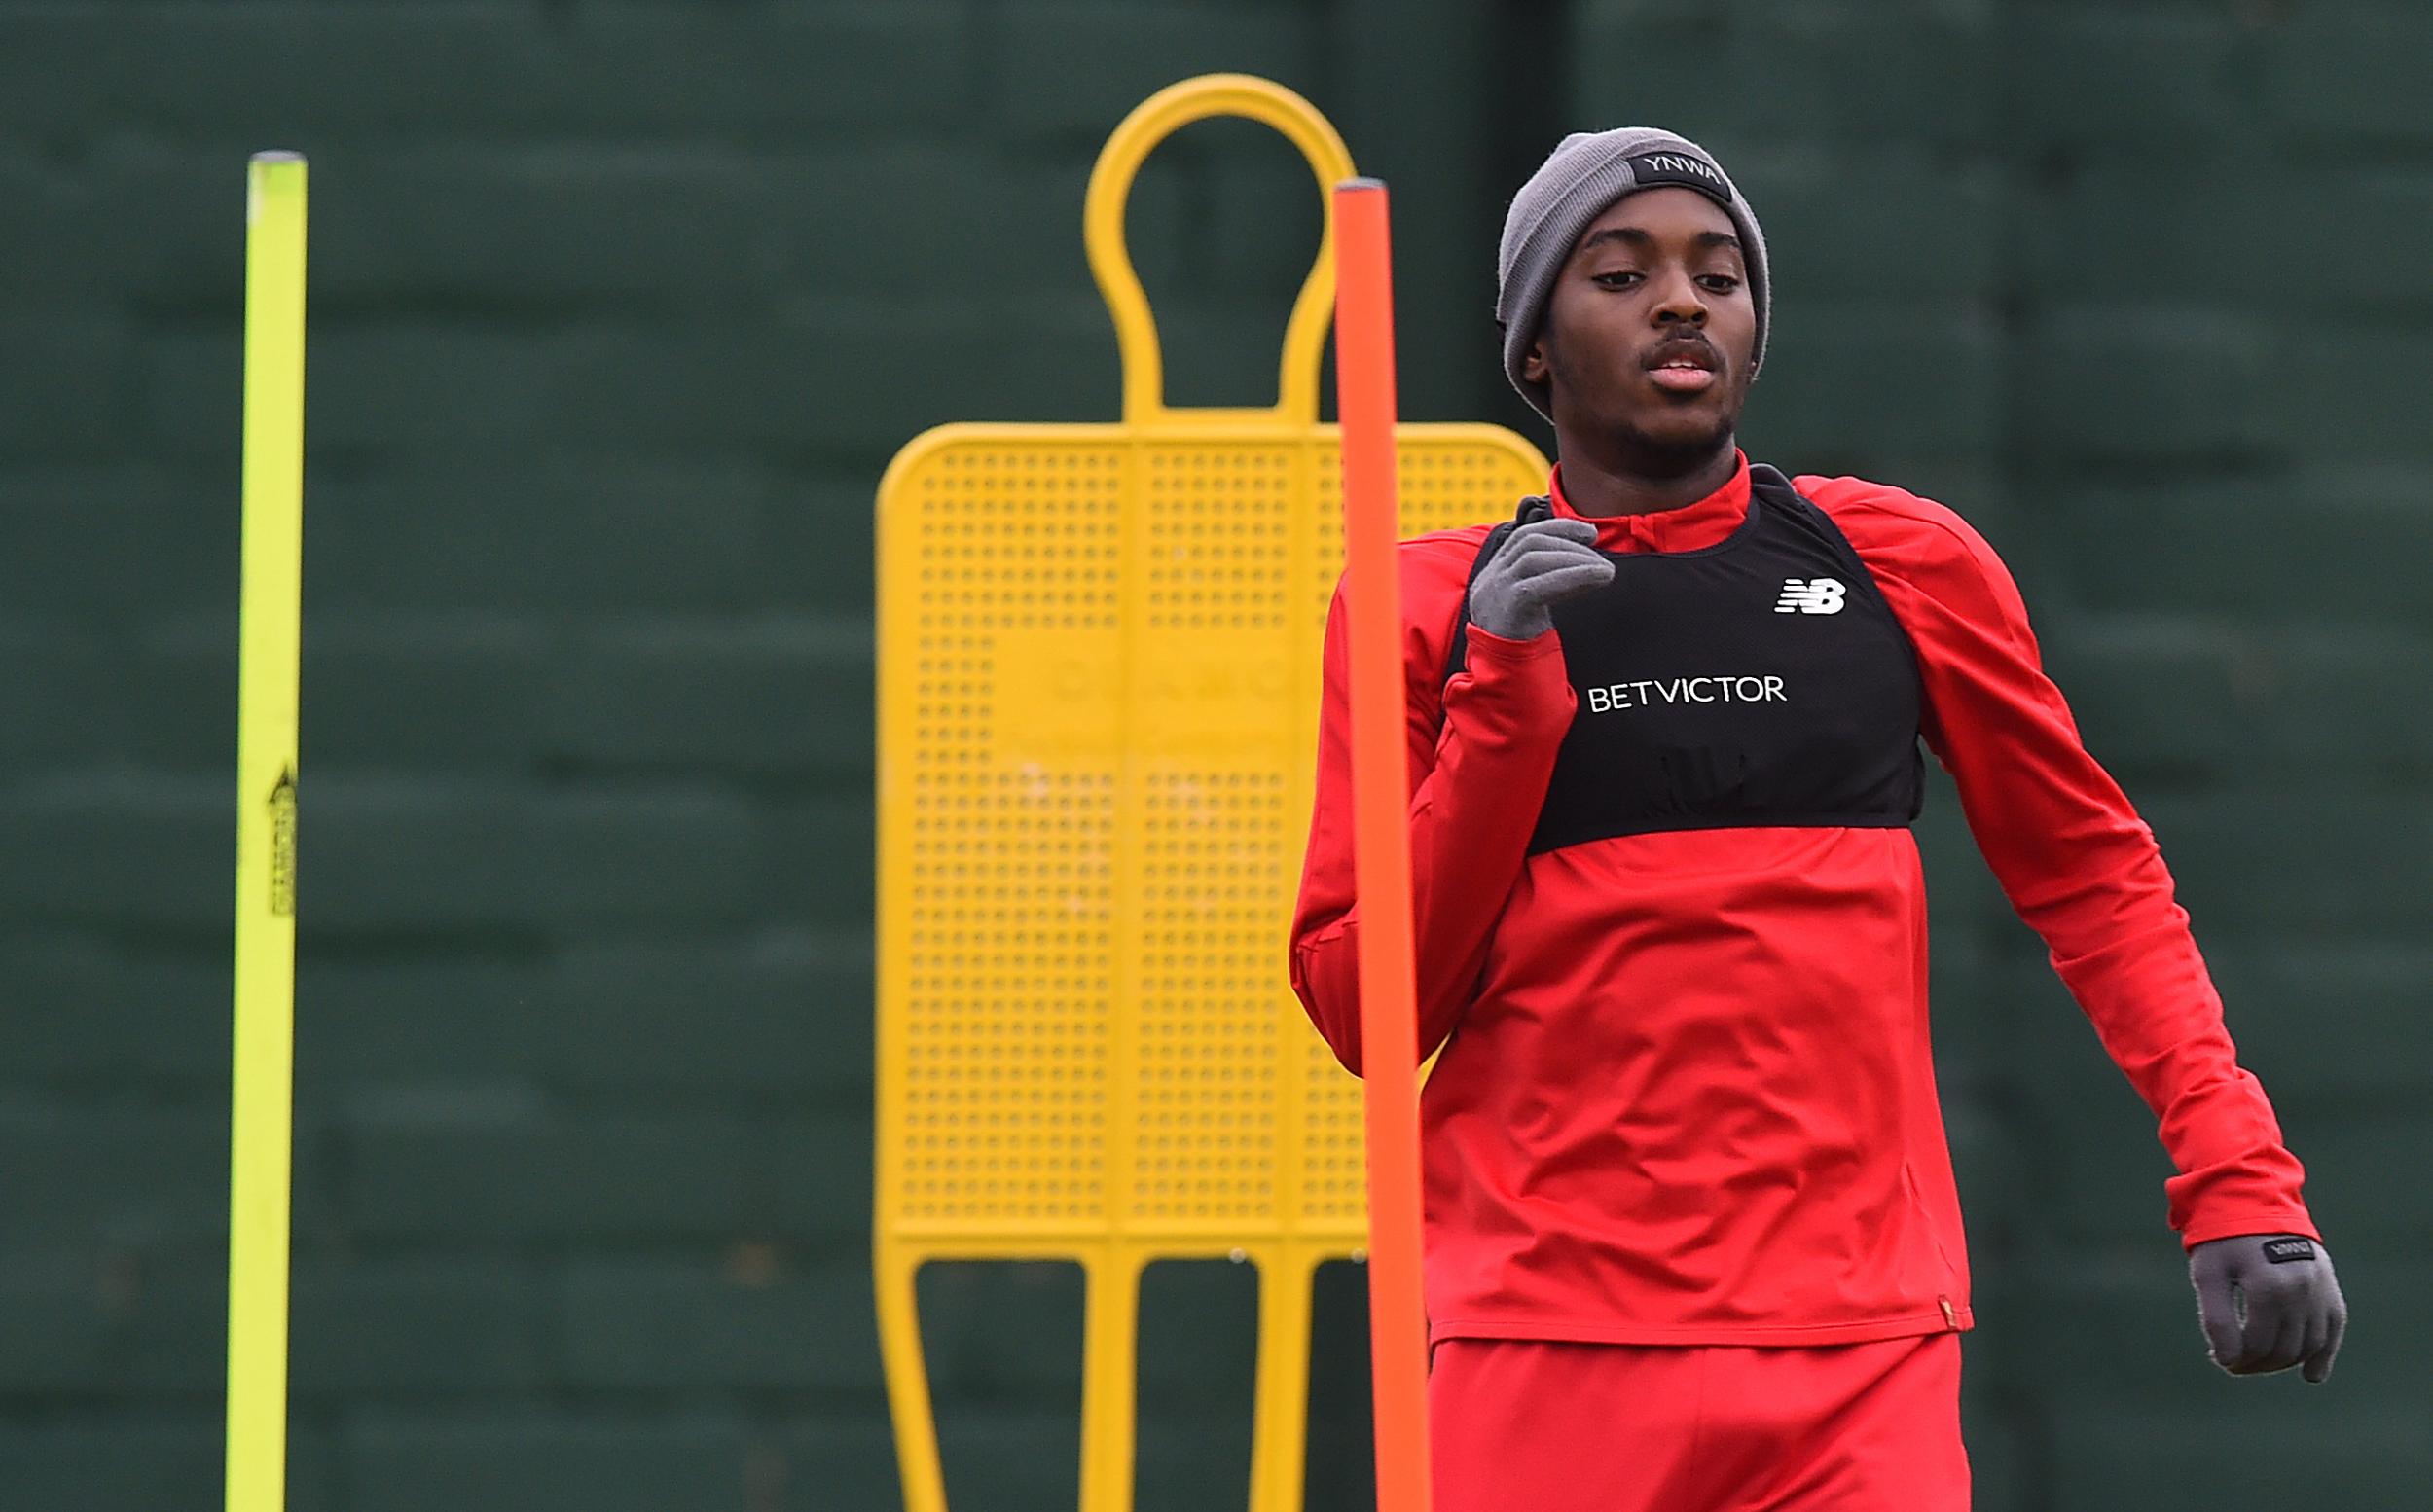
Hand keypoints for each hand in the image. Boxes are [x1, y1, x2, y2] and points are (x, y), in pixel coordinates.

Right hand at [1468, 517, 1613, 641]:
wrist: (1502, 682)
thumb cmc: (1523, 647)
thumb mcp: (1531, 609)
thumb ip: (1548, 583)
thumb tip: (1586, 562)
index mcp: (1494, 576)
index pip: (1522, 537)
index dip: (1558, 529)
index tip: (1589, 533)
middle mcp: (1490, 580)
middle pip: (1528, 542)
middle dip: (1568, 540)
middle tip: (1599, 553)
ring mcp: (1495, 593)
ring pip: (1534, 557)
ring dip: (1575, 557)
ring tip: (1604, 569)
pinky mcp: (1508, 609)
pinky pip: (1541, 584)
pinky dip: (1575, 575)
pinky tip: (1599, 577)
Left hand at [2189, 1233, 2345, 1380]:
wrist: (2254, 1203)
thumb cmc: (2224, 1241)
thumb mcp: (2208, 1274)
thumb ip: (2216, 1319)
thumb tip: (2228, 1361)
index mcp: (2267, 1287)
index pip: (2256, 1346)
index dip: (2235, 1360)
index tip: (2217, 1358)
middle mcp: (2301, 1291)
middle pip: (2283, 1351)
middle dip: (2257, 1364)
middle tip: (2235, 1362)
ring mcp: (2320, 1290)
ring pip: (2309, 1345)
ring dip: (2284, 1362)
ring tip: (2259, 1360)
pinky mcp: (2330, 1288)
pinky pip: (2333, 1330)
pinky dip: (2323, 1355)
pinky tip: (2311, 1375)